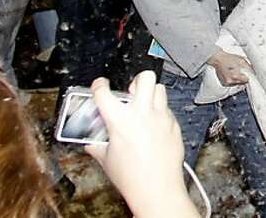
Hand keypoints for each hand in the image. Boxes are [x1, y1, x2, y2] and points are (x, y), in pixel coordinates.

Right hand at [84, 73, 198, 217]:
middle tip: (131, 91)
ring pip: (160, 89)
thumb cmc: (132, 177)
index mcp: (120, 120)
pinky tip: (153, 124)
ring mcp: (161, 117)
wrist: (157, 188)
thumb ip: (97, 144)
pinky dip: (159, 112)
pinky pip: (167, 109)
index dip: (99, 86)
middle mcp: (143, 113)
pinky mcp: (174, 124)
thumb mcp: (106, 159)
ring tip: (143, 105)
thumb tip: (91, 140)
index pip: (104, 93)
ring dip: (150, 94)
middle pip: (145, 77)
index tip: (99, 85)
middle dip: (136, 80)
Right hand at [207, 49, 250, 85]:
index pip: (246, 80)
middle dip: (243, 78)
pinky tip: (231, 74)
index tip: (248, 75)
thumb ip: (248, 66)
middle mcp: (230, 81)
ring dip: (238, 80)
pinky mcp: (223, 84)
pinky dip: (232, 80)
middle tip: (240, 72)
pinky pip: (231, 84)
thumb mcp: (241, 60)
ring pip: (236, 84)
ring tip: (234, 72)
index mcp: (235, 76)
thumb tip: (254, 70)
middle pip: (242, 83)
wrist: (217, 59)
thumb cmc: (228, 58)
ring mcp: (226, 83)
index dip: (248, 77)